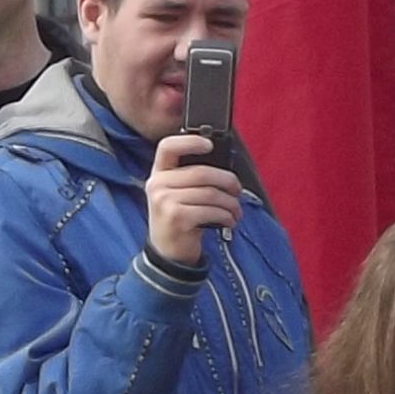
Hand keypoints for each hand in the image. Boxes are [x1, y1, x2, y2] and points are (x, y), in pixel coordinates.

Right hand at [143, 130, 243, 269]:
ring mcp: (164, 201)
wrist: (168, 252)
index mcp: (158, 173)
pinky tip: (228, 221)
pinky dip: (226, 216)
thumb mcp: (178, 194)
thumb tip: (225, 172)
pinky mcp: (176, 218)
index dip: (190, 141)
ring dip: (231, 204)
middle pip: (202, 173)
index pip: (167, 147)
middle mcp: (157, 185)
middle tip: (237, 191)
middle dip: (228, 182)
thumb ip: (193, 178)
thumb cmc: (180, 218)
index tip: (209, 145)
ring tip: (235, 211)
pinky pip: (211, 210)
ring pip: (211, 193)